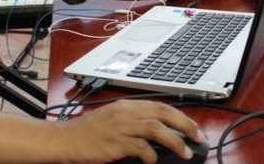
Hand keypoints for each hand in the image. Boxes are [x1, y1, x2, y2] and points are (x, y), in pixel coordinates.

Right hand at [56, 99, 203, 162]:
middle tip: (198, 137)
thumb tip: (159, 130)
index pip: (161, 106)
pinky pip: (140, 147)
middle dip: (185, 125)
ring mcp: (120, 127)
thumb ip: (134, 121)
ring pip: (156, 128)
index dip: (181, 116)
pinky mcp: (114, 143)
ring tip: (185, 152)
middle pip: (163, 113)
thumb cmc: (87, 132)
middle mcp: (126, 112)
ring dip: (174, 140)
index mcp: (127, 105)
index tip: (194, 127)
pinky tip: (154, 161)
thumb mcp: (113, 119)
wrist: (64, 139)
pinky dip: (151, 155)